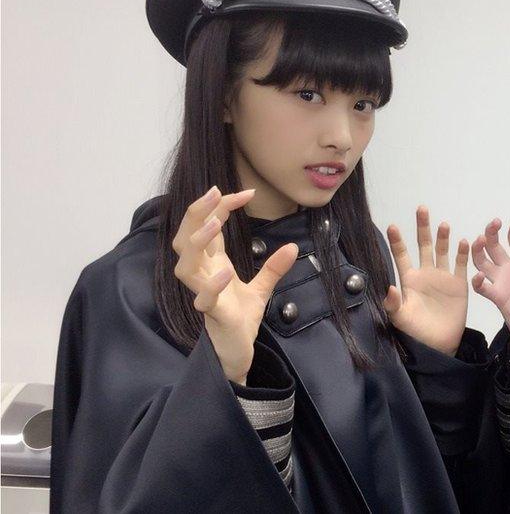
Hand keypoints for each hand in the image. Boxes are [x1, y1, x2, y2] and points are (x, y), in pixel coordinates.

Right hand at [172, 186, 298, 383]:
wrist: (237, 350)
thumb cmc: (240, 317)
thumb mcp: (262, 288)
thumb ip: (273, 268)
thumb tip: (292, 247)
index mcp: (211, 263)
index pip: (208, 226)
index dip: (221, 206)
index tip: (246, 192)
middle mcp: (202, 274)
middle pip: (186, 237)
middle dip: (197, 213)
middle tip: (214, 192)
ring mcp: (203, 293)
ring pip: (185, 264)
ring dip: (198, 242)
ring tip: (215, 225)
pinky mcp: (211, 314)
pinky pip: (203, 298)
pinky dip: (212, 285)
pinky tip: (226, 272)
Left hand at [384, 206, 469, 356]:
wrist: (437, 344)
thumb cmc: (414, 331)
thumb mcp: (400, 317)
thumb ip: (393, 302)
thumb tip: (388, 288)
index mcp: (409, 279)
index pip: (402, 255)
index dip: (397, 241)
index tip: (392, 226)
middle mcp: (426, 274)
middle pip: (424, 246)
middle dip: (422, 228)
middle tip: (422, 209)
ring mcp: (443, 278)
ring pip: (443, 252)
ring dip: (443, 238)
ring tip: (443, 224)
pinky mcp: (459, 284)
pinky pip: (460, 265)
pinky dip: (462, 254)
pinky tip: (465, 241)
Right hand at [471, 217, 509, 377]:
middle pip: (494, 245)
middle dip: (491, 232)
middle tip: (495, 223)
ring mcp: (501, 282)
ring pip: (482, 262)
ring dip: (479, 250)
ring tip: (480, 240)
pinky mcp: (497, 297)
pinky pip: (482, 288)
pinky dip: (477, 281)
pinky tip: (479, 276)